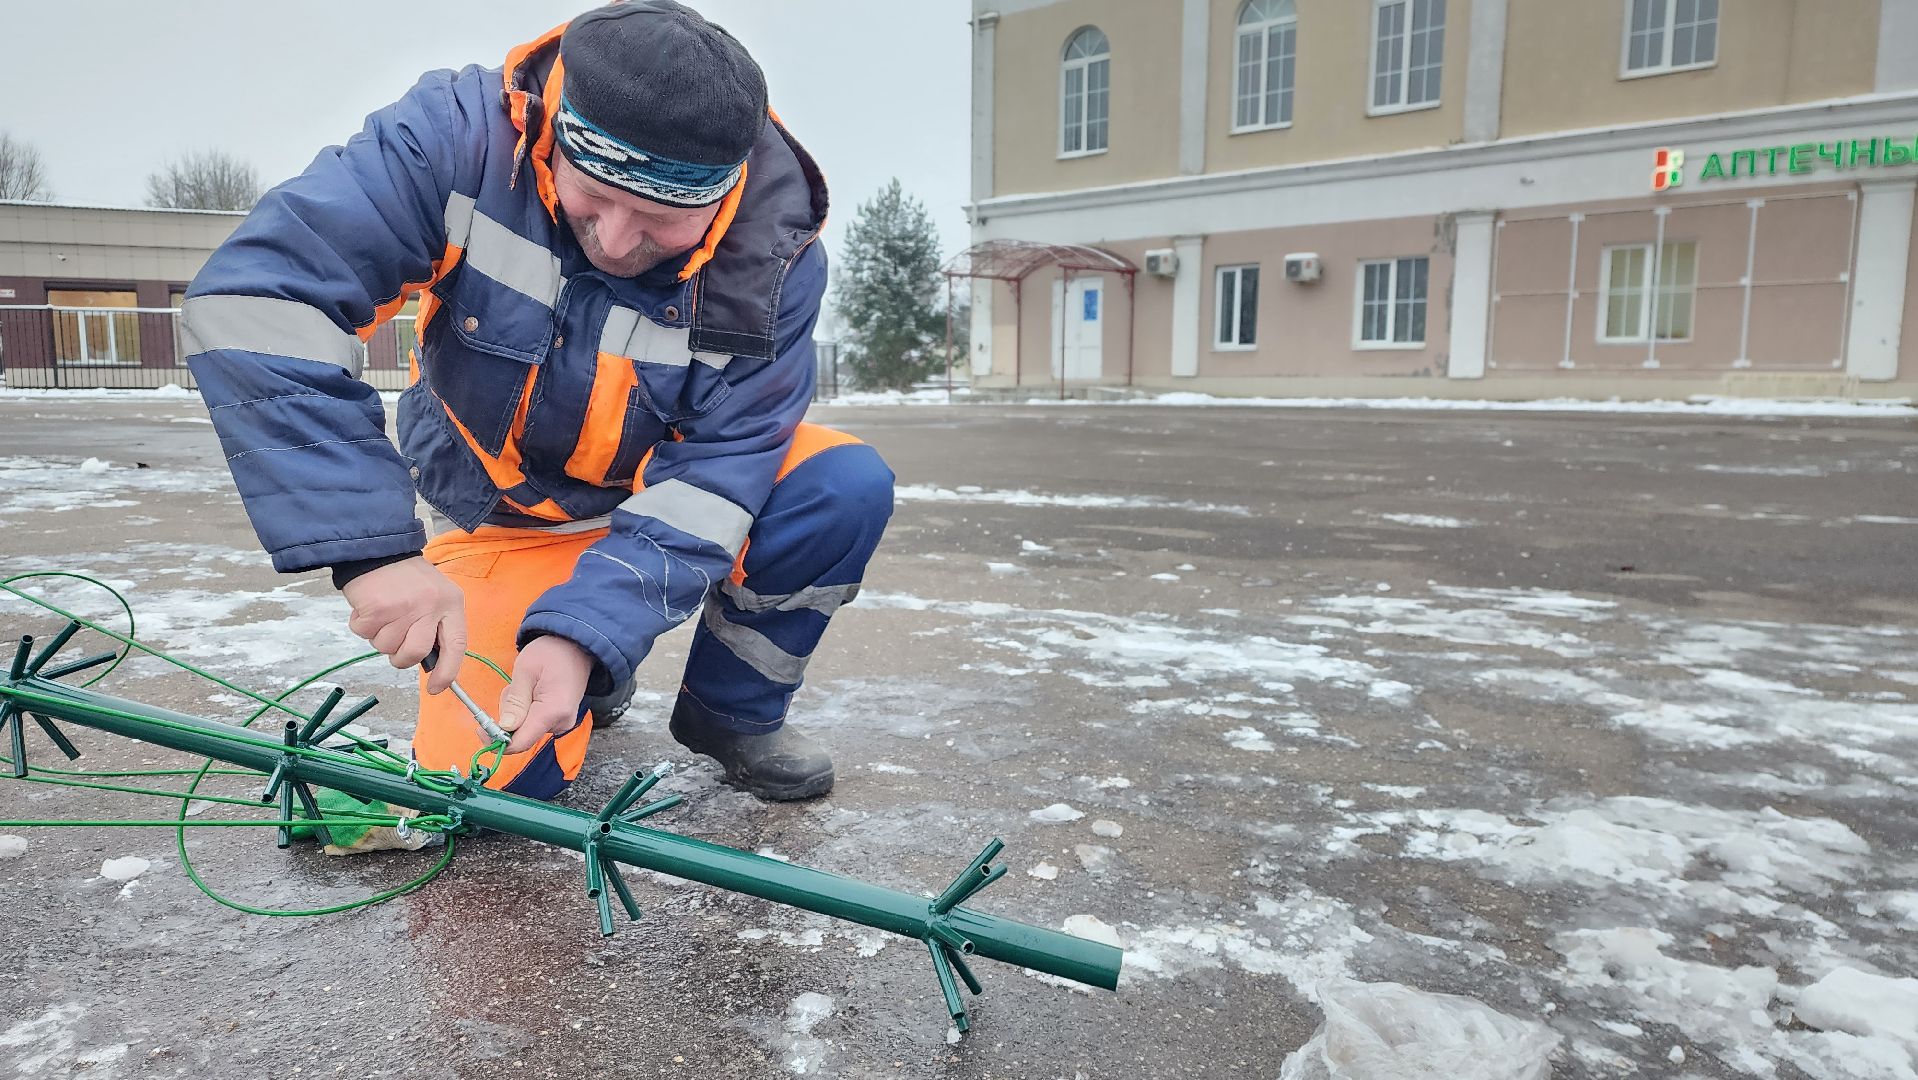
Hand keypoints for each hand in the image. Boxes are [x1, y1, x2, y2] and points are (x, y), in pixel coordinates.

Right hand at [342, 556, 466, 693]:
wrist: (380, 550)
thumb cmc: (409, 580)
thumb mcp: (436, 597)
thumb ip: (437, 627)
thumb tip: (433, 666)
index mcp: (451, 604)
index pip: (456, 646)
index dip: (448, 672)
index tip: (436, 688)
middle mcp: (430, 606)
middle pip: (416, 653)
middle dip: (402, 658)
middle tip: (396, 643)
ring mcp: (403, 607)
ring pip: (386, 646)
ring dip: (379, 637)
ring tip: (384, 613)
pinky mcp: (376, 608)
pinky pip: (365, 634)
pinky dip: (362, 626)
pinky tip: (369, 607)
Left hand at [497, 635, 592, 754]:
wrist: (577, 646)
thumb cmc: (551, 653)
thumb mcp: (525, 670)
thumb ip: (515, 702)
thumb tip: (505, 728)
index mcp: (552, 711)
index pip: (521, 742)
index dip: (497, 740)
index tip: (481, 729)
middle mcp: (561, 722)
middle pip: (521, 735)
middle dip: (508, 717)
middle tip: (512, 689)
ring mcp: (562, 722)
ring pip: (526, 728)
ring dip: (516, 711)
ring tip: (525, 685)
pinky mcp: (560, 720)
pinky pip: (534, 723)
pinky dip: (526, 710)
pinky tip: (531, 692)